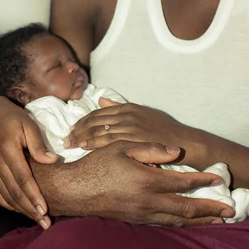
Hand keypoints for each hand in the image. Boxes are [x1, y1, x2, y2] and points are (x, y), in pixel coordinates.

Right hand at [0, 96, 57, 227]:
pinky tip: (19, 210)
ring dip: (20, 210)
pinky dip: (6, 203)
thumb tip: (52, 161)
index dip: (34, 196)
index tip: (45, 210)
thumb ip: (38, 144)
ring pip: (4, 195)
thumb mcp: (28, 124)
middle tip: (44, 223)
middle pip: (14, 191)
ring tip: (35, 220)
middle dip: (30, 209)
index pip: (23, 178)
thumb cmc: (13, 117)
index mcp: (7, 149)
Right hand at [32, 140, 233, 225]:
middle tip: (229, 209)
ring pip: (178, 221)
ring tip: (217, 220)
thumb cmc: (99, 164)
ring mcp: (143, 214)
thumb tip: (176, 152)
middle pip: (186, 208)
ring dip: (199, 220)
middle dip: (210, 209)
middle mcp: (148, 201)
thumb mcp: (122, 147)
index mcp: (147, 181)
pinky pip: (166, 224)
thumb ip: (151, 149)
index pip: (182, 182)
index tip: (218, 178)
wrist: (77, 190)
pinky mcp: (137, 220)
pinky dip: (182, 224)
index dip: (202, 180)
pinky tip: (189, 223)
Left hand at [66, 99, 184, 152]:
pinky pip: (108, 142)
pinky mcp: (133, 140)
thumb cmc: (162, 131)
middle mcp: (127, 115)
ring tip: (69, 144)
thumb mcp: (141, 113)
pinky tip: (83, 148)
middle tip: (65, 138)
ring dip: (82, 137)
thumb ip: (119, 107)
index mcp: (128, 108)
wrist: (183, 144)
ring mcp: (130, 127)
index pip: (98, 113)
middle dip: (78, 130)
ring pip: (99, 131)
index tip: (72, 129)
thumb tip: (101, 100)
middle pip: (95, 122)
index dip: (83, 121)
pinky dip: (93, 144)